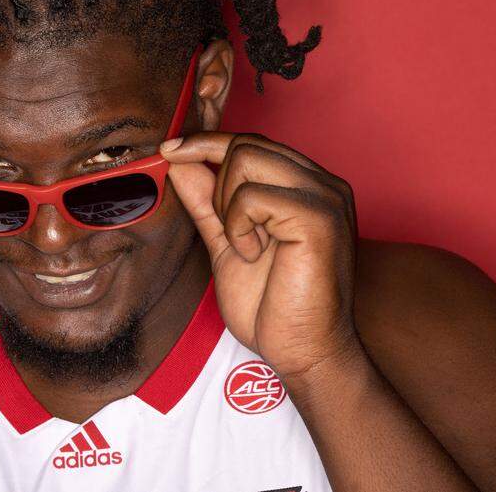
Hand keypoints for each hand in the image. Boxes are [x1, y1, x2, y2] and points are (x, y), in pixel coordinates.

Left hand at [161, 132, 361, 379]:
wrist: (303, 353)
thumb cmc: (273, 306)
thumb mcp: (227, 244)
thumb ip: (207, 204)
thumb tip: (180, 165)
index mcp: (307, 187)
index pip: (252, 143)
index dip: (206, 142)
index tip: (169, 150)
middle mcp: (323, 184)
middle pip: (246, 145)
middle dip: (217, 187)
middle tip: (232, 234)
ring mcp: (326, 197)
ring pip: (246, 160)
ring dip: (229, 208)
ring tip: (248, 246)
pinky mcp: (320, 217)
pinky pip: (253, 196)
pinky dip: (239, 227)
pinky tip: (256, 255)